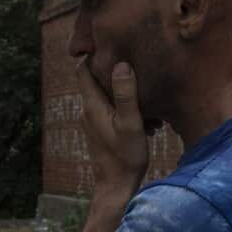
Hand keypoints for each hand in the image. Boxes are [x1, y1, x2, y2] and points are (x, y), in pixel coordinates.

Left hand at [77, 58, 148, 200]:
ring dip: (126, 93)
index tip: (111, 43)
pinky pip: (114, 110)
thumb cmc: (125, 157)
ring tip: (149, 95)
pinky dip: (129, 109)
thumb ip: (125, 94)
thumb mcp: (130, 123)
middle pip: (96, 79)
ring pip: (108, 95)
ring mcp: (94, 120)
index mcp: (92, 105)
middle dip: (114, 70)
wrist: (116, 188)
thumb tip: (121, 64)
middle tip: (136, 61)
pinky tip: (149, 121)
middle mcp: (89, 110)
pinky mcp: (102, 130)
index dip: (93, 54)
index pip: (82, 69)